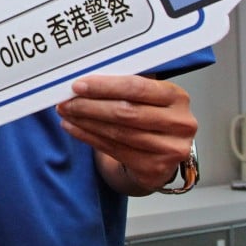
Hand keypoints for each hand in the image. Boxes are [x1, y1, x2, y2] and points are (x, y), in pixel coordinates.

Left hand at [55, 74, 195, 193]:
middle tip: (66, 101)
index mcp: (177, 97)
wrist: (161, 154)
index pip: (136, 87)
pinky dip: (89, 137)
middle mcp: (179, 123)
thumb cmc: (149, 116)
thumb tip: (85, 76)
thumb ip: (124, 84)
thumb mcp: (146, 96)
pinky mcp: (155, 169)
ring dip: (85, 122)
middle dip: (90, 105)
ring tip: (66, 113)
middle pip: (126, 112)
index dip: (104, 86)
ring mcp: (170, 149)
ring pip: (118, 132)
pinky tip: (73, 128)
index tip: (78, 85)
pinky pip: (114, 150)